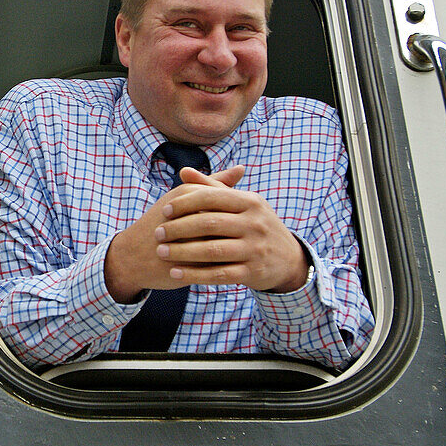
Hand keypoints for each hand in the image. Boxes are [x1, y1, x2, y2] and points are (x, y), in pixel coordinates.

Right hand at [103, 165, 246, 302]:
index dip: (235, 211)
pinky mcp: (189, 264)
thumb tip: (241, 168)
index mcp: (188, 195)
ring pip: (226, 243)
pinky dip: (226, 265)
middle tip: (238, 237)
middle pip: (228, 221)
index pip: (227, 199)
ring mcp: (189, 241)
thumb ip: (213, 183)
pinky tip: (227, 264)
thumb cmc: (161, 223)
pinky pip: (218, 264)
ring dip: (234, 248)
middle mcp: (189, 214)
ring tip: (232, 250)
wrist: (132, 255)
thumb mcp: (183, 198)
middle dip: (237, 231)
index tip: (234, 220)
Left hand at [153, 166, 309, 292]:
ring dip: (182, 252)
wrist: (288, 258)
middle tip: (157, 234)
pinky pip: (219, 274)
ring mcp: (255, 249)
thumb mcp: (242, 203)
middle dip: (178, 229)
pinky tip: (175, 273)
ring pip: (212, 250)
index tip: (164, 210)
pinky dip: (195, 274)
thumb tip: (183, 171)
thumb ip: (212, 188)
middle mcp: (255, 224)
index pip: (212, 197)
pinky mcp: (252, 272)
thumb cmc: (254, 225)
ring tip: (160, 252)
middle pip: (209, 223)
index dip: (185, 203)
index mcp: (250, 202)